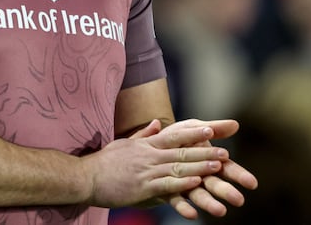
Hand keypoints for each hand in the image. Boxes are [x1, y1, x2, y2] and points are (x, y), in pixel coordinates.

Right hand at [81, 120, 228, 209]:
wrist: (86, 177)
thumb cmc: (104, 162)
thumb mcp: (124, 143)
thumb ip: (142, 135)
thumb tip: (155, 123)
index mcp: (146, 145)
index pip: (174, 136)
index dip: (194, 133)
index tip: (211, 130)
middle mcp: (149, 155)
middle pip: (181, 152)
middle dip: (204, 151)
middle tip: (224, 152)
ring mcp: (146, 171)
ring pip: (178, 167)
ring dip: (199, 166)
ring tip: (218, 167)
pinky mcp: (142, 187)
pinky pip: (166, 185)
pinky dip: (182, 183)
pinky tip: (196, 183)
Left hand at [154, 119, 257, 218]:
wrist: (151, 143)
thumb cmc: (177, 136)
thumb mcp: (194, 127)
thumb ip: (214, 127)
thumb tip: (235, 124)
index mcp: (209, 160)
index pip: (228, 168)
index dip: (239, 175)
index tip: (252, 183)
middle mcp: (200, 175)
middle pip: (215, 184)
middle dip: (227, 191)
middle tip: (239, 200)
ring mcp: (186, 184)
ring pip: (199, 195)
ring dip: (209, 202)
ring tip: (220, 211)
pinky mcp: (170, 191)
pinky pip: (177, 200)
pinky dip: (184, 207)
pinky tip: (192, 214)